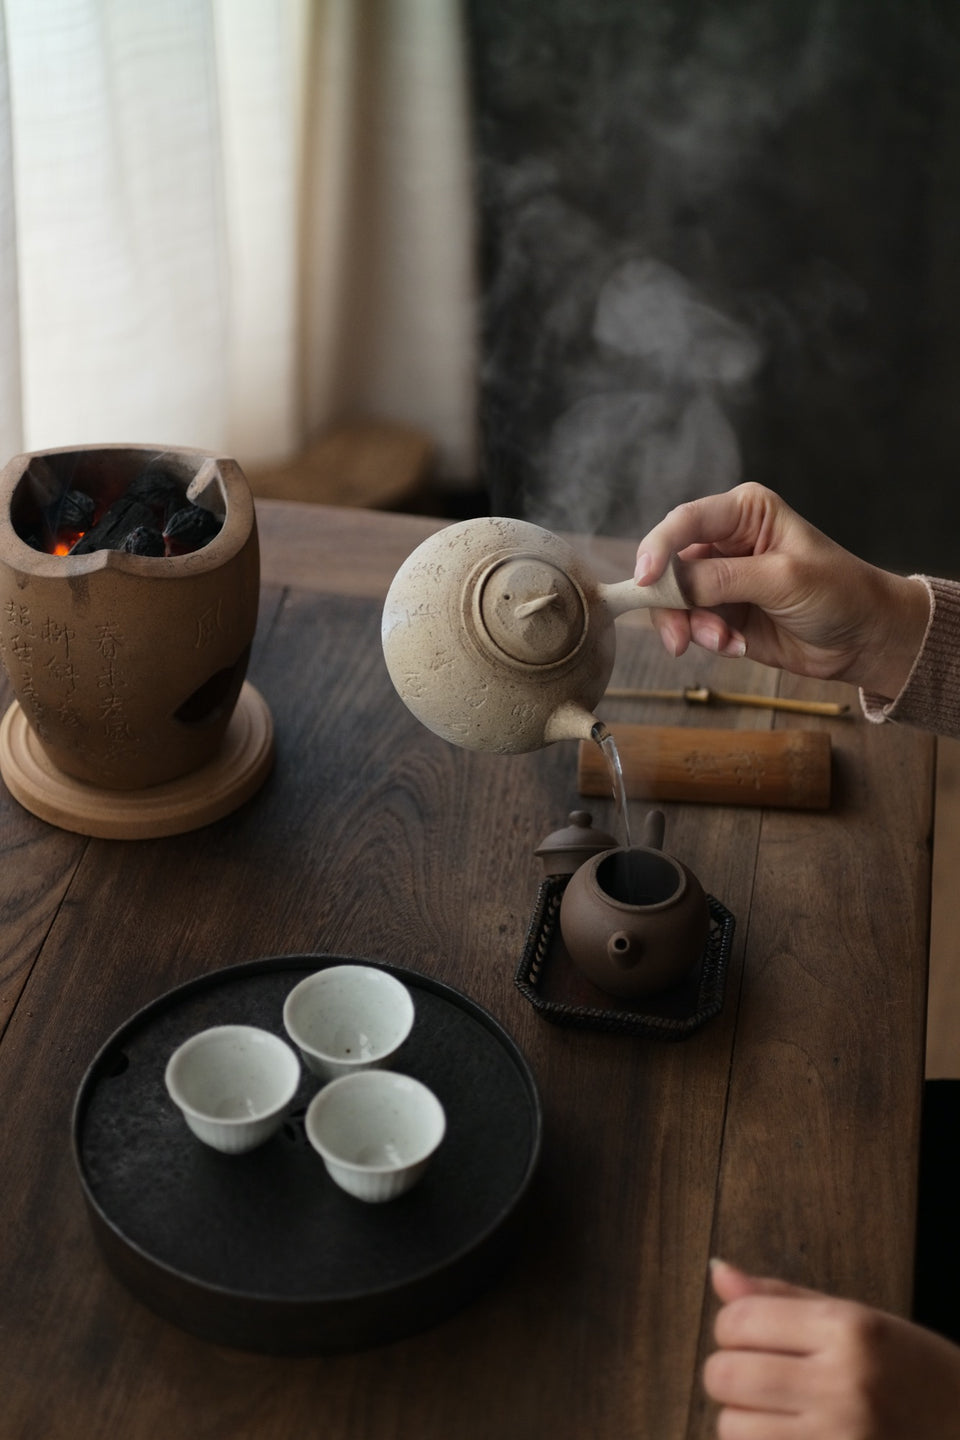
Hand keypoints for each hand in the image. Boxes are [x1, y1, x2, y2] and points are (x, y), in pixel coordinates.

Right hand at [635, 483, 929, 699]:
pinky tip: (736, 646)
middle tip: (681, 637)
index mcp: (744, 512)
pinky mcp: (722, 612)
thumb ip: (723, 578)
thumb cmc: (839, 593)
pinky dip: (706, 640)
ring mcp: (721, 579)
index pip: (684, 522)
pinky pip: (691, 624)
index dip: (657, 549)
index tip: (643, 583)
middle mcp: (726, 541)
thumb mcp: (782, 579)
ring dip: (691, 626)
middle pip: (669, 564)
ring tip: (723, 643)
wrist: (865, 639)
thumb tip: (669, 585)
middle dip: (672, 602)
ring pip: (674, 600)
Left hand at [704, 1259, 959, 1438]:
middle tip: (760, 1373)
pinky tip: (790, 1434)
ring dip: (742, 1417)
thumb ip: (782, 1297)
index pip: (740, 1320)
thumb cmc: (913, 1372)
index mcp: (848, 1330)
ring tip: (779, 1410)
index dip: (733, 1326)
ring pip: (732, 1427)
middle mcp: (843, 1386)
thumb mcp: (858, 1318)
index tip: (752, 1334)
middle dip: (729, 1371)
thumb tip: (718, 1272)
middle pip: (726, 1375)